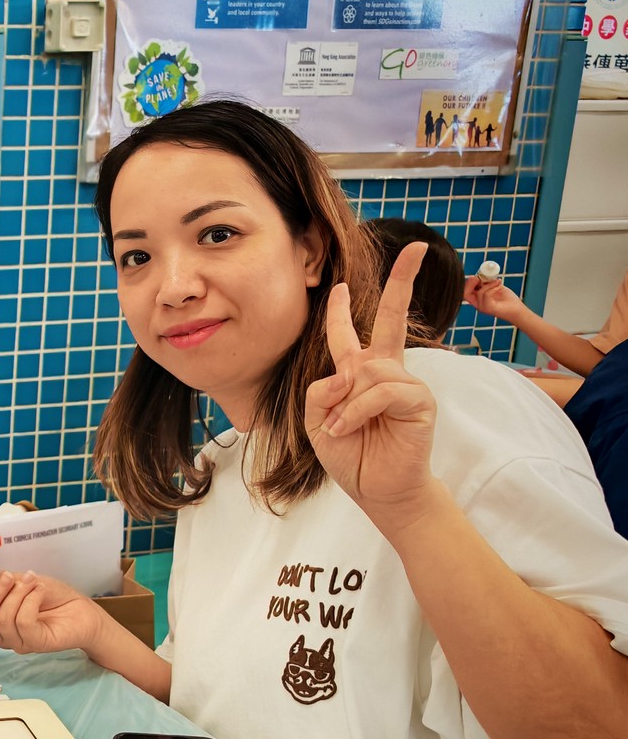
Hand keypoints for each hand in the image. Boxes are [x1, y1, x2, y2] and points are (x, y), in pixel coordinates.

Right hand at [0, 571, 107, 655]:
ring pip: (3, 618)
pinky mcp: (35, 644)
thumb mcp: (23, 582)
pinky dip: (30, 601)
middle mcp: (2, 633)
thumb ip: (1, 581)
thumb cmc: (52, 597)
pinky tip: (40, 592)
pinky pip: (23, 622)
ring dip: (18, 593)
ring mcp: (18, 642)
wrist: (82, 610)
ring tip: (33, 581)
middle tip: (10, 576)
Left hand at [305, 241, 438, 528]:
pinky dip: (358, 410)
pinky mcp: (420, 400)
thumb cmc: (350, 455)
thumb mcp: (317, 420)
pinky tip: (350, 428)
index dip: (340, 309)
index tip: (339, 284)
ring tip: (340, 429)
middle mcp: (386, 371)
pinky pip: (382, 391)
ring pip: (367, 371)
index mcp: (359, 373)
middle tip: (418, 248)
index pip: (349, 333)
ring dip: (345, 404)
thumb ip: (320, 390)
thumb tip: (347, 371)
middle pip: (391, 317)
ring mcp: (406, 383)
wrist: (376, 490)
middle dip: (403, 281)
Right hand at [462, 273, 526, 322]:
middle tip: (477, 277)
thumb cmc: (509, 300)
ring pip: (479, 292)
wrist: (518, 310)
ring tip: (498, 282)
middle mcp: (478, 304)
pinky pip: (486, 295)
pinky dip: (493, 288)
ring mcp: (482, 307)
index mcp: (478, 299)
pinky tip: (500, 286)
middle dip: (470, 284)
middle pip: (465, 294)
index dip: (468, 283)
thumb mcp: (496, 287)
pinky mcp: (488, 308)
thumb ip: (488, 283)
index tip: (476, 276)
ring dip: (489, 284)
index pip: (466, 291)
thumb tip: (483, 275)